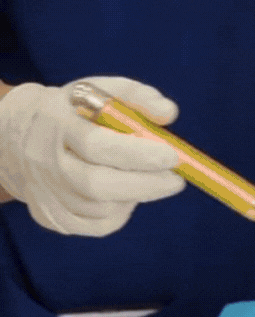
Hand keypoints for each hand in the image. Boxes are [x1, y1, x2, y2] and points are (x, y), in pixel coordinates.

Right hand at [0, 77, 183, 235]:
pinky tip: (125, 195)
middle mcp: (46, 161)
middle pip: (96, 184)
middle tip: (177, 181)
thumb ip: (138, 96)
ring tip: (146, 179)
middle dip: (145, 185)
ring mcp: (45, 192)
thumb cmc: (73, 111)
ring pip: (99, 209)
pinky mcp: (48, 215)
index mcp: (58, 124)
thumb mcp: (101, 90)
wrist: (16, 136)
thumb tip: (169, 114)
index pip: (96, 145)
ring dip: (134, 197)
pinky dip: (119, 214)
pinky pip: (93, 226)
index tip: (172, 156)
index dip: (138, 154)